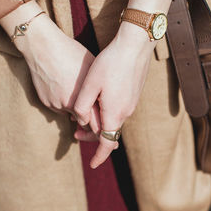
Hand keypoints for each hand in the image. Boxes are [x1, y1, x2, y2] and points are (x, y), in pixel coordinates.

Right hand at [0, 1, 97, 119]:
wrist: (44, 47)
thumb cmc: (72, 53)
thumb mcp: (92, 69)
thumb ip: (98, 89)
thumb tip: (104, 100)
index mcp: (85, 98)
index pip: (96, 123)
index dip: (100, 123)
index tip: (103, 119)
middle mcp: (70, 105)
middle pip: (83, 122)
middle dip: (88, 119)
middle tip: (92, 110)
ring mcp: (57, 104)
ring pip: (70, 114)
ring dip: (74, 109)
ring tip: (75, 90)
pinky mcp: (46, 102)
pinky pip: (58, 107)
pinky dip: (62, 102)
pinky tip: (63, 86)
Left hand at [74, 22, 155, 167]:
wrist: (135, 45)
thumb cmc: (111, 63)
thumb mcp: (90, 84)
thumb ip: (82, 106)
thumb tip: (80, 121)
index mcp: (115, 113)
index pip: (106, 143)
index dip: (99, 156)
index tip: (92, 165)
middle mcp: (126, 111)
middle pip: (109, 133)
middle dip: (93, 137)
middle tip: (74, 132)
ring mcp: (132, 103)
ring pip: (114, 121)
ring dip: (99, 124)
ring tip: (82, 115)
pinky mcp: (134, 94)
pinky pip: (119, 111)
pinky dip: (107, 114)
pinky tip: (97, 102)